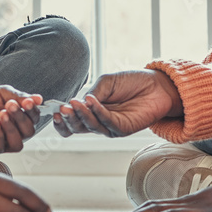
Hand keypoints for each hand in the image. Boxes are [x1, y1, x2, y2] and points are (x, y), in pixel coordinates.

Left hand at [0, 86, 42, 155]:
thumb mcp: (3, 93)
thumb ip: (20, 96)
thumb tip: (39, 99)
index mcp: (20, 117)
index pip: (34, 118)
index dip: (32, 111)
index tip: (27, 102)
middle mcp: (15, 131)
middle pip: (28, 131)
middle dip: (20, 118)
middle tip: (9, 106)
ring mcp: (3, 141)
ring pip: (17, 143)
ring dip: (11, 129)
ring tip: (1, 114)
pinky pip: (0, 147)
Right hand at [52, 70, 182, 137]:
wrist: (157, 85)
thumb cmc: (132, 82)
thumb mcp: (106, 83)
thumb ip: (92, 93)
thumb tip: (78, 102)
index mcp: (92, 111)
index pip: (73, 122)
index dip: (62, 120)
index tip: (55, 111)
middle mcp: (99, 121)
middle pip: (78, 128)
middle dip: (68, 119)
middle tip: (62, 109)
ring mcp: (111, 127)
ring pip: (90, 126)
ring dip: (80, 115)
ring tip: (74, 104)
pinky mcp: (123, 129)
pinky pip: (107, 122)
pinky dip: (97, 112)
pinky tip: (91, 101)